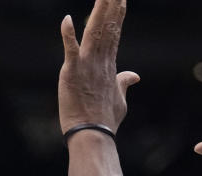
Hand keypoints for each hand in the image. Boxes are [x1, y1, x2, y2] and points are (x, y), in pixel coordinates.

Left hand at [58, 0, 139, 134]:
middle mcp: (100, 61)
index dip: (117, 14)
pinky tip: (67, 19)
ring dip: (97, 11)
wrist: (93, 136)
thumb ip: (124, 83)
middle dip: (110, 5)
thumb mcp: (119, 101)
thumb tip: (134, 75)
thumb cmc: (105, 121)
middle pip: (106, 26)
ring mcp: (86, 66)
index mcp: (109, 66)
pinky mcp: (71, 73)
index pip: (114, 33)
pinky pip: (70, 50)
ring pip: (92, 31)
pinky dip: (68, 35)